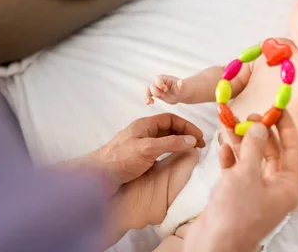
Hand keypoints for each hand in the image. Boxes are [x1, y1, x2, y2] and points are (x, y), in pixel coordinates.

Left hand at [74, 113, 204, 196]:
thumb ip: (170, 143)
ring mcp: (141, 146)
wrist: (97, 177)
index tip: (199, 136)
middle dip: (185, 135)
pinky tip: (176, 161)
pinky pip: (160, 152)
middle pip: (169, 129)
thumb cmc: (120, 159)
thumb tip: (191, 140)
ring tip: (192, 152)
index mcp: (144, 125)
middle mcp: (143, 133)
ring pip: (165, 141)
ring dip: (179, 144)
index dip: (186, 126)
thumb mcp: (148, 149)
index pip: (171, 119)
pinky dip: (171, 154)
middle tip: (199, 145)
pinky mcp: (139, 159)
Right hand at [145, 74, 185, 104]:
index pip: (157, 79)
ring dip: (147, 96)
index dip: (160, 85)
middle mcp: (159, 82)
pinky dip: (148, 99)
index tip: (166, 89)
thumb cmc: (183, 88)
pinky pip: (148, 95)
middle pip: (152, 86)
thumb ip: (181, 85)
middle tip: (163, 96)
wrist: (182, 93)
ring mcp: (157, 88)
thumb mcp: (183, 87)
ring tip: (149, 102)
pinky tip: (150, 103)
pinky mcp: (156, 94)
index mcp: (164, 78)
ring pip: (147, 90)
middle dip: (156, 92)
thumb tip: (181, 82)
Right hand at [183, 112, 297, 251]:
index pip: (293, 149)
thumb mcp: (246, 174)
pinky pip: (238, 172)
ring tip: (231, 124)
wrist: (213, 246)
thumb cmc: (235, 214)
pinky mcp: (238, 197)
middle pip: (272, 153)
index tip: (279, 108)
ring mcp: (256, 193)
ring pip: (252, 160)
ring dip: (242, 143)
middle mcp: (275, 189)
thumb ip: (254, 147)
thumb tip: (260, 126)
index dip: (286, 127)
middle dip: (260, 133)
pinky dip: (231, 160)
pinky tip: (223, 148)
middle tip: (250, 115)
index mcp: (288, 186)